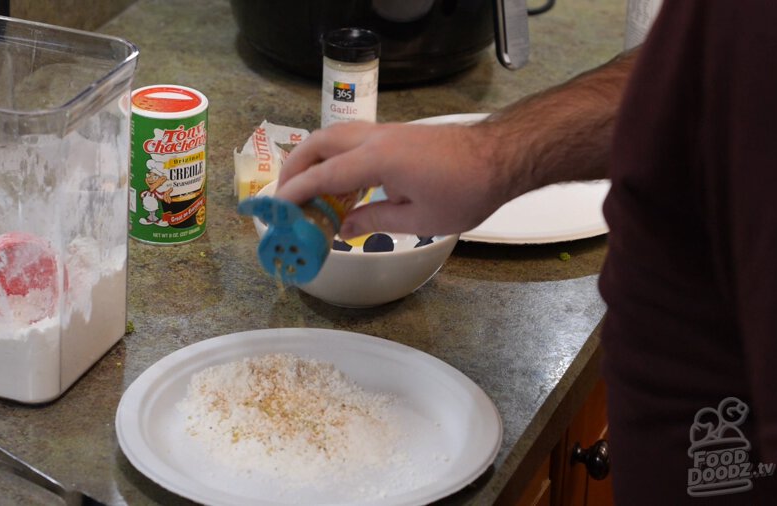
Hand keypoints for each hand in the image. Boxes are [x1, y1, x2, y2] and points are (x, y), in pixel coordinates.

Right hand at [274, 121, 516, 238]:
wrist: (501, 156)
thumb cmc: (464, 191)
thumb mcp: (418, 219)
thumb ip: (374, 220)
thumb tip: (343, 228)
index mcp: (376, 160)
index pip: (322, 175)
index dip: (295, 193)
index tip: (275, 208)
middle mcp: (374, 139)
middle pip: (318, 143)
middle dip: (294, 167)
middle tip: (284, 195)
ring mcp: (386, 132)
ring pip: (334, 136)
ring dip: (313, 159)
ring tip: (307, 189)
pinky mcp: (396, 135)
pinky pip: (352, 140)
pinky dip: (334, 158)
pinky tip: (341, 184)